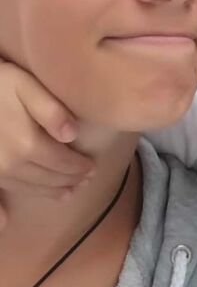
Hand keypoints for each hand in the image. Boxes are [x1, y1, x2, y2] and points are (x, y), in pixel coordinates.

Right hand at [0, 62, 91, 228]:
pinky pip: (12, 191)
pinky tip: (39, 200)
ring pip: (33, 189)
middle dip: (72, 180)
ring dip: (55, 191)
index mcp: (27, 145)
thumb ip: (51, 111)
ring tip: (71, 189)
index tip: (94, 167)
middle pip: (50, 179)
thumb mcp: (25, 86)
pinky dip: (32, 194)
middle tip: (87, 178)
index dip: (80, 167)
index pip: (63, 163)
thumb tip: (72, 135)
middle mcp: (11, 165)